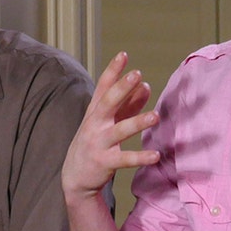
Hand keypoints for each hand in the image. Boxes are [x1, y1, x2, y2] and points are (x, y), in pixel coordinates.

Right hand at [62, 51, 160, 200]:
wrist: (75, 176)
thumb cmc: (96, 141)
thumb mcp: (109, 121)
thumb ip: (128, 104)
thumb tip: (146, 85)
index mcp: (95, 111)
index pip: (103, 87)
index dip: (113, 71)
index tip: (124, 54)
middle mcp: (95, 124)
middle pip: (108, 103)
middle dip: (121, 88)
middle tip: (137, 75)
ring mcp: (98, 143)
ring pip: (119, 131)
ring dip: (138, 122)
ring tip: (156, 116)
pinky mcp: (105, 163)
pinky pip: (124, 159)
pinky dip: (140, 157)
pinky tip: (156, 155)